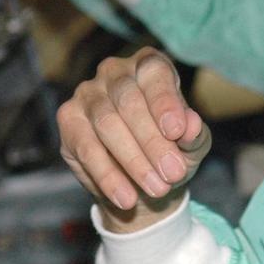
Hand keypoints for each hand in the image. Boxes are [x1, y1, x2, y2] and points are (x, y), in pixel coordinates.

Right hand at [57, 48, 210, 232]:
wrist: (142, 181)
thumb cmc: (172, 150)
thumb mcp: (192, 145)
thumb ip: (195, 134)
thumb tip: (191, 125)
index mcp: (150, 65)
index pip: (155, 74)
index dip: (165, 102)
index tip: (177, 132)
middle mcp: (115, 71)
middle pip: (130, 102)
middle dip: (153, 142)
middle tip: (173, 173)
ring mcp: (88, 93)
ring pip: (107, 124)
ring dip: (134, 161)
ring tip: (157, 189)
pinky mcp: (68, 119)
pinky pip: (86, 148)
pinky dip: (108, 176)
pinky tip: (126, 198)